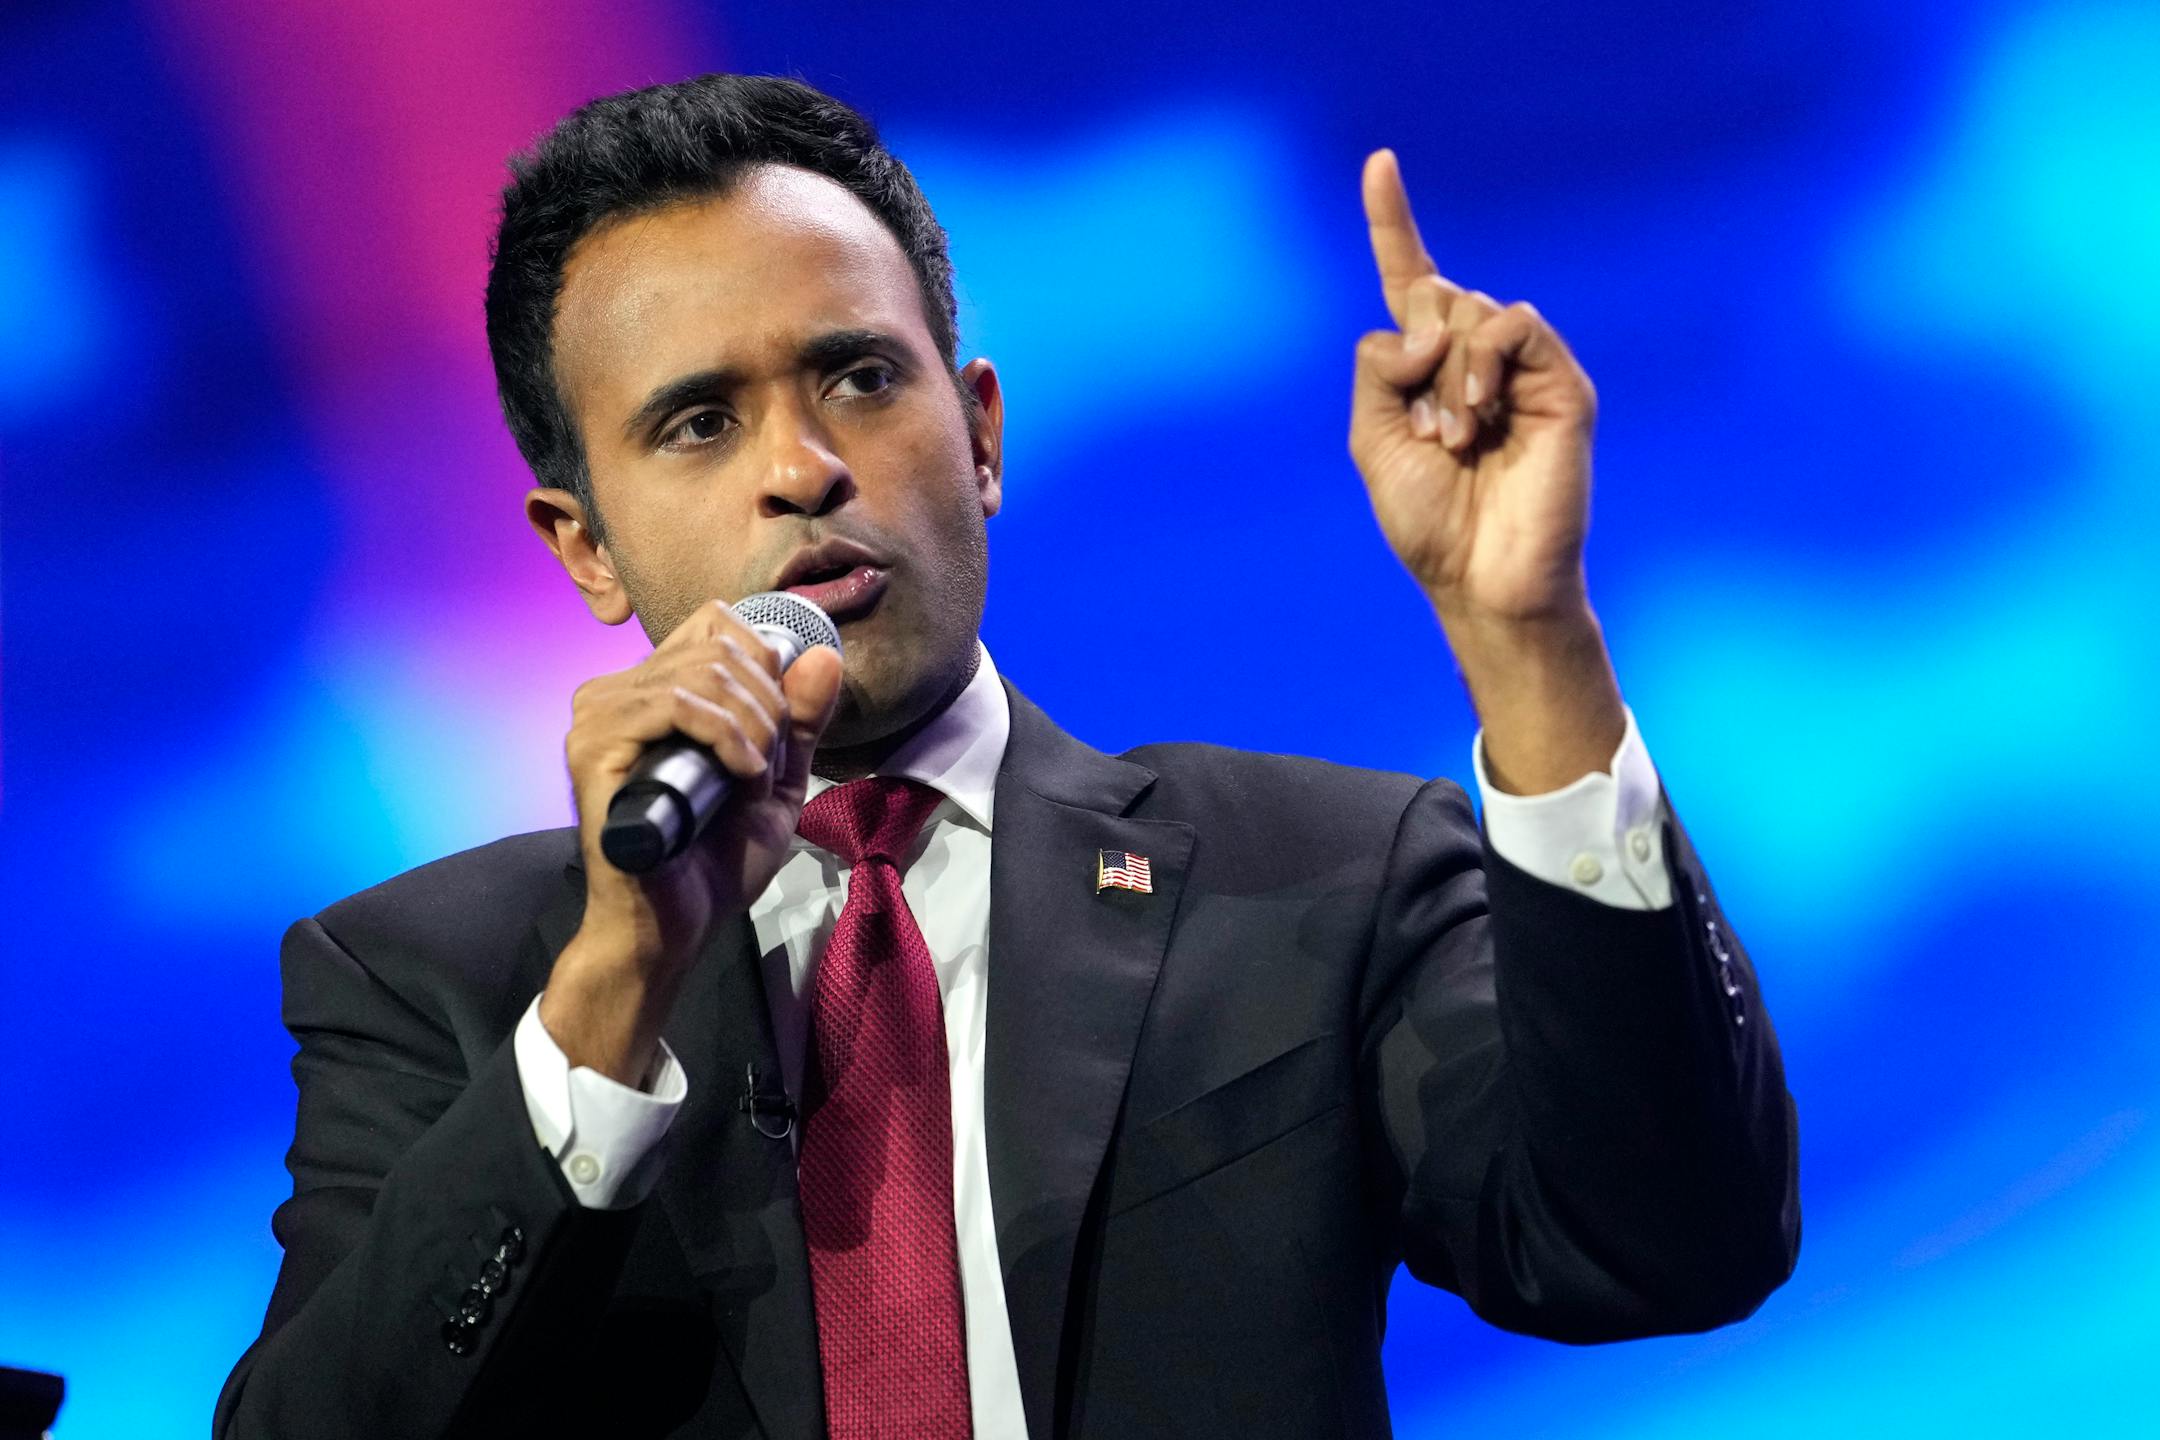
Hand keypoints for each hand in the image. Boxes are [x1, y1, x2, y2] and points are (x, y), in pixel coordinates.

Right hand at [543, 600, 844, 1081]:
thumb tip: (824, 655)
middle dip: (767, 701)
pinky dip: (725, 735)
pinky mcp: (593, 748)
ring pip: (701, 672)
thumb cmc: (713, 861)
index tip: (777, 726)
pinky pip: (672, 704)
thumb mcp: (775, 780)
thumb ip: (799, 720)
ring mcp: (599, 717)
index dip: (764, 664)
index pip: (716, 624)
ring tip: (754, 775)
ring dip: (751, 723)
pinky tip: (740, 775)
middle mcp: (617, 693)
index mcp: (653, 691)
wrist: (672, 926)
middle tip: (768, 760)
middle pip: (717, 645)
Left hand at [1349, 149, 1597, 626]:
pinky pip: (1514, 324)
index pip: (1409, 278)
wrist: (1481, 578)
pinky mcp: (1560, 382)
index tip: (1380, 161)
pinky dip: (1481, 362)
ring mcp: (1521, 366)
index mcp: (1426, 367)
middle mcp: (1475, 356)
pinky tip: (1479, 412)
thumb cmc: (1428, 521)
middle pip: (1431, 293)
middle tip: (1428, 434)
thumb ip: (1375, 368)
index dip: (1392, 222)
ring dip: (1443, 380)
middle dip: (1412, 357)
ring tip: (1455, 443)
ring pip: (1466, 310)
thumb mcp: (1370, 439)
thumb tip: (1424, 324)